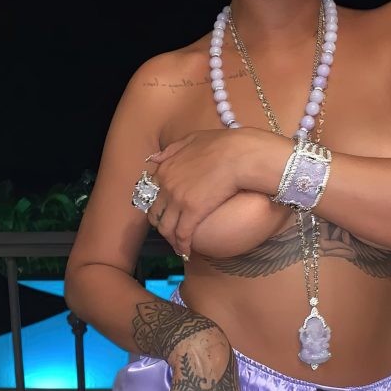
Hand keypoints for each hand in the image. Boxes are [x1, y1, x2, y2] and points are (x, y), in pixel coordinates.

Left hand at [145, 127, 255, 257]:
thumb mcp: (191, 139)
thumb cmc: (222, 144)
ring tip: (177, 246)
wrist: (240, 155)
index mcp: (165, 169)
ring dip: (170, 239)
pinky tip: (186, 251)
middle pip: (155, 213)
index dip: (156, 206)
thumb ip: (171, 150)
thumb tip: (153, 159)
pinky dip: (182, 245)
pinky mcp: (193, 213)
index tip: (163, 212)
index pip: (151, 193)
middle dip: (160, 224)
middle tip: (169, 231)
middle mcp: (166, 186)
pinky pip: (182, 235)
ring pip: (166, 228)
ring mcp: (178, 201)